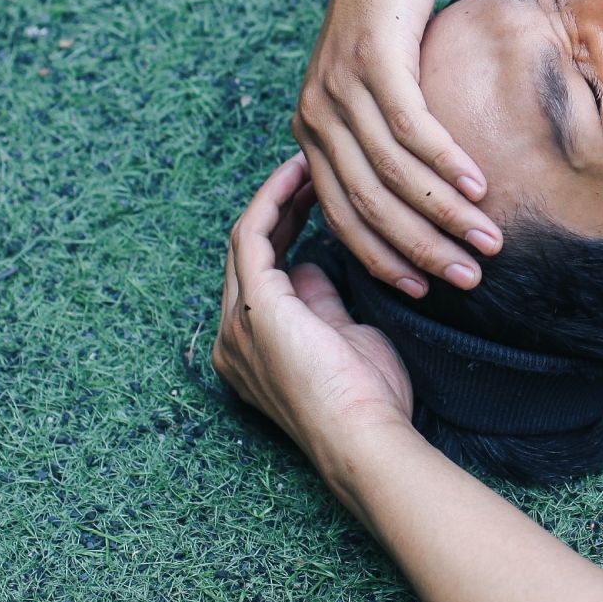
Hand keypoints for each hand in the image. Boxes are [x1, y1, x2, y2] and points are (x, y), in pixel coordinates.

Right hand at [213, 155, 415, 448]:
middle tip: (315, 171)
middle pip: (250, 253)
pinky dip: (274, 200)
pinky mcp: (253, 307)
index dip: (288, 231)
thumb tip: (314, 267)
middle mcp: (233, 336)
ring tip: (310, 164)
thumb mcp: (345, 340)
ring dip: (278, 198)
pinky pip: (254, 237)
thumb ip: (324, 305)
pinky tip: (298, 173)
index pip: (265, 275)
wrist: (364, 438)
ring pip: (248, 241)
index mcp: (253, 350)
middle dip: (282, 208)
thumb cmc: (369, 401)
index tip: (319, 198)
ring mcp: (236, 323)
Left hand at [293, 0, 502, 296]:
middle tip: (467, 278)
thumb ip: (383, 141)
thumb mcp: (373, 90)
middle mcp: (317, 116)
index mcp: (312, 132)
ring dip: (444, 212)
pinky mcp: (373, 60)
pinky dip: (446, 162)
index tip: (423, 289)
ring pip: (392, 172)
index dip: (382, 258)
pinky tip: (478, 184)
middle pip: (367, 204)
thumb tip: (422, 199)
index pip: (340, 215)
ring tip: (485, 238)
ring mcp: (340, 88)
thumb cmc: (385, 22)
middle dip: (420, 248)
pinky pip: (411, 127)